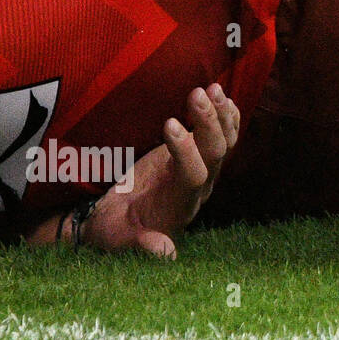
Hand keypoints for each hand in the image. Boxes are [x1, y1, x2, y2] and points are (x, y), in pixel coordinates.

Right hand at [79, 83, 239, 258]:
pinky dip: (224, 117)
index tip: (169, 123)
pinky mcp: (193, 158)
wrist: (116, 222)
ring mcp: (199, 171)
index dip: (186, 150)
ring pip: (222, 143)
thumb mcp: (119, 241)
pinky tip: (223, 97)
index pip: (193, 175)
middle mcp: (197, 189)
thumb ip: (141, 246)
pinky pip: (220, 137)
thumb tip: (164, 252)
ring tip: (213, 87)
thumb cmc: (114, 231)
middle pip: (215, 155)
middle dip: (209, 124)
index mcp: (178, 206)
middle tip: (197, 93)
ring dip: (220, 116)